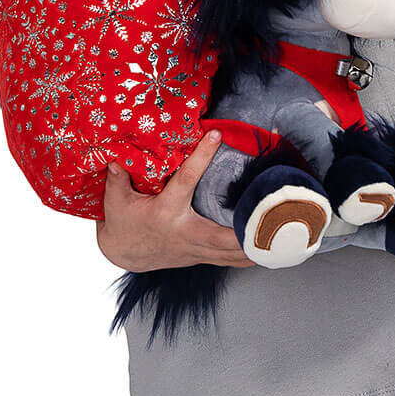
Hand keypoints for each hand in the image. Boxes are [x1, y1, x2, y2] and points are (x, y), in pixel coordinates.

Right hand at [96, 131, 257, 272]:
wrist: (123, 252)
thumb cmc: (122, 222)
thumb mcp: (115, 201)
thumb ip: (117, 179)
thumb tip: (115, 156)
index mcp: (165, 213)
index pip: (186, 179)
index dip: (201, 157)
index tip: (216, 136)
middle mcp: (183, 233)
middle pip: (219, 235)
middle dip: (243, 234)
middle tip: (269, 221)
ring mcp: (193, 251)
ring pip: (228, 253)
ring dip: (254, 247)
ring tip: (279, 239)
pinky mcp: (200, 256)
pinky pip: (227, 259)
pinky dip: (248, 256)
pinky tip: (268, 252)